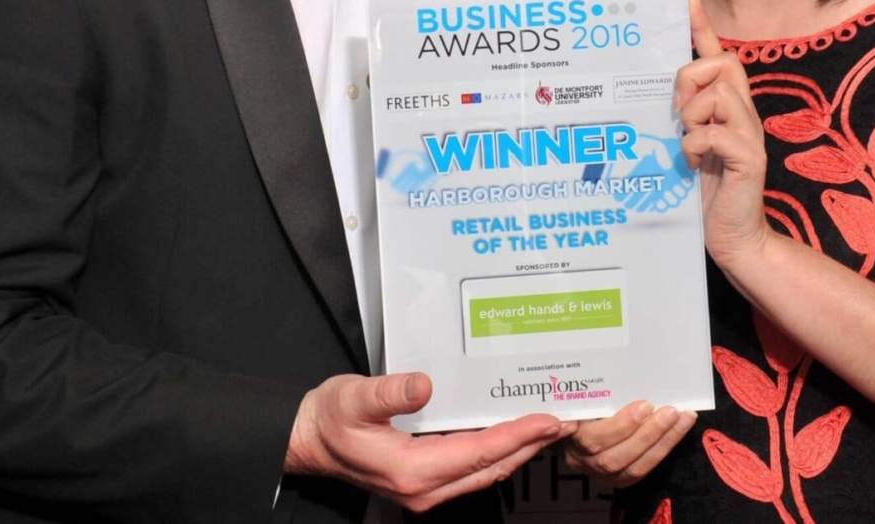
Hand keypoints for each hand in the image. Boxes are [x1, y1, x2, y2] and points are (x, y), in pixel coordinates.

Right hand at [286, 372, 570, 512]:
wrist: (309, 441)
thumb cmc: (329, 420)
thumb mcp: (353, 398)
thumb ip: (389, 393)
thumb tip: (424, 385)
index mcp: (412, 470)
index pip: (478, 453)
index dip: (517, 437)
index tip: (548, 420)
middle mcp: (424, 488)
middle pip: (491, 468)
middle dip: (530, 445)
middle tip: (564, 420)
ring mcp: (425, 489)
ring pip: (484, 473)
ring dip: (517, 451)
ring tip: (546, 426)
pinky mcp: (425, 482)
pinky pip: (471, 470)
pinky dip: (496, 453)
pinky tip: (509, 434)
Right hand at [561, 400, 696, 486]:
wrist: (575, 422)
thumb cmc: (580, 399)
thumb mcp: (580, 390)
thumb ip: (592, 388)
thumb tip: (624, 372)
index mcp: (568, 434)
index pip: (588, 438)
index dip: (618, 426)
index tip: (644, 405)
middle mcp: (581, 458)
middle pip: (612, 457)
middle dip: (646, 434)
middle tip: (669, 411)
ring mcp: (599, 473)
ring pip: (632, 467)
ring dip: (662, 442)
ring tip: (681, 419)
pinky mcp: (619, 479)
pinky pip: (643, 470)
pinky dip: (664, 448)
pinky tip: (679, 430)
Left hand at [676, 0, 769, 268]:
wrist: (737, 238)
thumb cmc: (709, 193)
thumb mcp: (690, 146)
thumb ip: (683, 119)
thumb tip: (661, 99)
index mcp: (728, 106)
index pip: (718, 54)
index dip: (703, 24)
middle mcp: (744, 112)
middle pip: (721, 63)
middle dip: (690, 81)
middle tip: (678, 117)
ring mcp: (750, 133)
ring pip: (717, 93)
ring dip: (691, 117)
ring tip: (687, 145)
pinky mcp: (749, 157)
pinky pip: (713, 132)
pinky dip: (695, 147)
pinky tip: (694, 166)